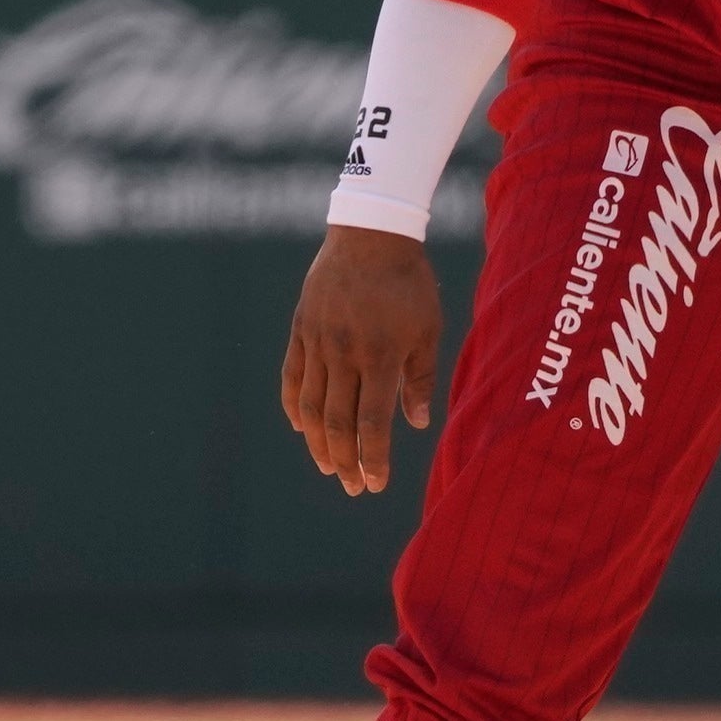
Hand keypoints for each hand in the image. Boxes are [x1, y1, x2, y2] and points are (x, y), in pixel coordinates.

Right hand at [282, 225, 443, 495]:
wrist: (370, 233)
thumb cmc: (409, 282)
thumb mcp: (427, 328)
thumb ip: (420, 378)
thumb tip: (417, 425)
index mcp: (381, 356)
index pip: (373, 423)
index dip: (373, 459)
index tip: (376, 485)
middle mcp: (345, 354)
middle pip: (339, 423)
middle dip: (345, 461)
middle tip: (351, 488)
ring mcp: (318, 342)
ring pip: (312, 406)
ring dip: (318, 443)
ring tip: (328, 467)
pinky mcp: (301, 329)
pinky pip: (293, 376)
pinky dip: (294, 406)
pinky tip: (301, 428)